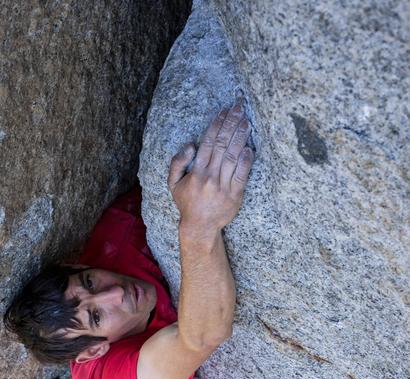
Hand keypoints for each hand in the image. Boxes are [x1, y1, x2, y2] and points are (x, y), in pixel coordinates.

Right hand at [168, 100, 253, 238]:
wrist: (200, 227)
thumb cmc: (187, 203)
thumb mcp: (173, 184)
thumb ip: (177, 163)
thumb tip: (190, 145)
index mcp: (196, 173)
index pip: (208, 142)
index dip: (217, 124)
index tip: (225, 110)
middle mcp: (210, 177)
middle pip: (222, 144)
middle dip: (231, 123)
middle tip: (240, 107)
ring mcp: (223, 186)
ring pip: (232, 156)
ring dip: (240, 136)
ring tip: (246, 121)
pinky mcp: (235, 195)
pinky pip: (242, 174)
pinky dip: (246, 160)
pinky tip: (249, 147)